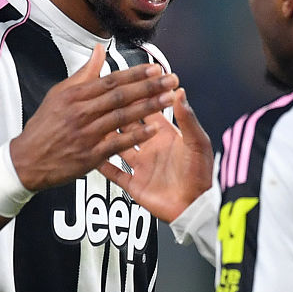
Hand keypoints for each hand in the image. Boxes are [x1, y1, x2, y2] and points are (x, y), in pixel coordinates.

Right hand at [9, 43, 177, 193]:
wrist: (27, 160)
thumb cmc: (44, 127)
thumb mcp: (58, 94)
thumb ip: (83, 73)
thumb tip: (99, 51)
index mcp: (75, 96)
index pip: (111, 80)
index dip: (136, 74)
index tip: (155, 68)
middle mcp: (81, 112)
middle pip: (121, 96)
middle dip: (149, 86)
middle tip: (171, 80)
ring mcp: (87, 134)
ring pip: (123, 117)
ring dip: (148, 107)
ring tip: (169, 99)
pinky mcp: (90, 155)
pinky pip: (118, 143)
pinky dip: (136, 136)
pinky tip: (154, 129)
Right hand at [101, 89, 213, 221]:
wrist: (195, 207)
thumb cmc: (201, 176)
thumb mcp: (197, 142)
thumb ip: (187, 118)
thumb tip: (180, 93)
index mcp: (167, 136)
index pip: (149, 111)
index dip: (140, 98)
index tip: (129, 84)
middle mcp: (152, 148)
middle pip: (130, 126)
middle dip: (119, 114)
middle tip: (104, 100)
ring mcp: (142, 166)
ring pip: (118, 147)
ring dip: (107, 137)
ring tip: (92, 124)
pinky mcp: (135, 184)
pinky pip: (114, 173)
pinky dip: (103, 165)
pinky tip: (91, 156)